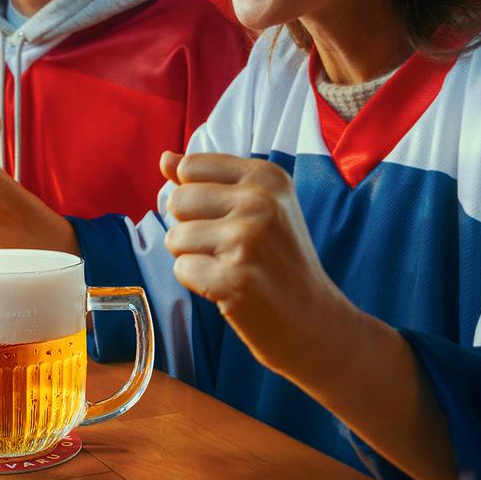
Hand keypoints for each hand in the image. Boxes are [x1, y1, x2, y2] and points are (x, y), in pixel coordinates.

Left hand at [161, 150, 352, 378]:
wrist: (315, 321)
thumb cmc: (280, 261)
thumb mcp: (258, 207)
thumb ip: (209, 180)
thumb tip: (165, 159)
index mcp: (266, 176)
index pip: (190, 166)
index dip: (195, 196)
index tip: (226, 217)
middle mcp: (259, 201)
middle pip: (177, 200)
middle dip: (190, 228)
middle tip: (229, 249)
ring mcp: (247, 239)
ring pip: (175, 237)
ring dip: (194, 257)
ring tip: (232, 267)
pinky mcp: (234, 277)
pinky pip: (181, 269)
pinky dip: (198, 283)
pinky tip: (230, 287)